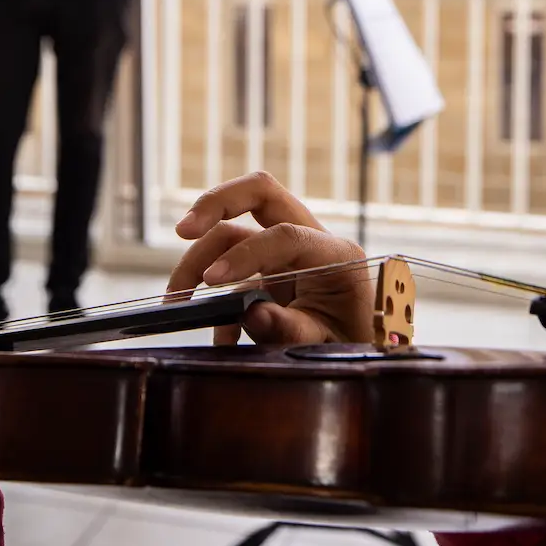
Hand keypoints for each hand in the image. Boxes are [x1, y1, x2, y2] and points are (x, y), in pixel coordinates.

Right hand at [167, 172, 371, 346]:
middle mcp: (310, 241)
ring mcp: (287, 254)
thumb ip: (293, 329)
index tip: (212, 281)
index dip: (245, 254)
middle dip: (217, 204)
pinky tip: (221, 336)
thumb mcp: (330, 344)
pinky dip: (215, 300)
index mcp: (336, 253)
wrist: (368, 351)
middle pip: (260, 194)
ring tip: (176, 300)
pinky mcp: (269, 272)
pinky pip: (231, 272)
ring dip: (200, 260)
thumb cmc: (357, 344)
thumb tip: (252, 315)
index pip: (285, 234)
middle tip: (182, 230)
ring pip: (234, 232)